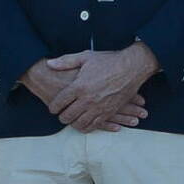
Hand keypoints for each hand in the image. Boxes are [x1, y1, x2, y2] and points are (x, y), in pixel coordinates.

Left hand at [45, 45, 159, 132]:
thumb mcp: (86, 57)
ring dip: (73, 123)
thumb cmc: (109, 61)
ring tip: (73, 119)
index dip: (53, 107)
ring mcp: (99, 107)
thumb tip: (49, 63)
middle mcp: (88, 99)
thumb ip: (66, 61)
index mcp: (79, 86)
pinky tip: (85, 123)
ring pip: (80, 124)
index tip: (54, 107)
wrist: (133, 66)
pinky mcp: (110, 111)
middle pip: (67, 116)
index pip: (58, 103)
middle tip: (62, 114)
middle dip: (62, 116)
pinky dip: (87, 127)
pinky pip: (95, 125)